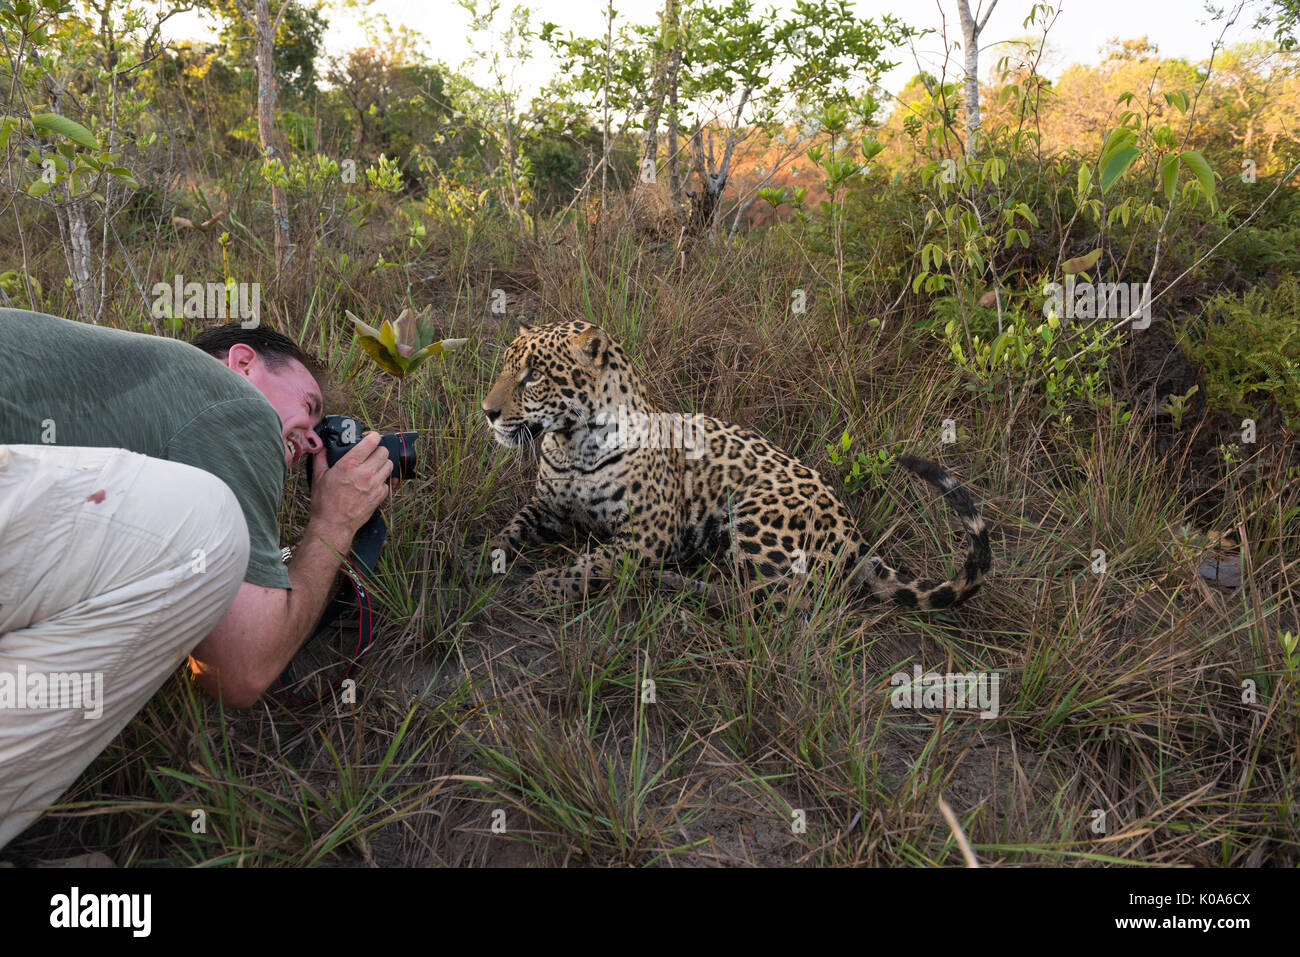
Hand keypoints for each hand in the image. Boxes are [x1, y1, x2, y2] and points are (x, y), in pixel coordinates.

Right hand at [308, 431, 393, 547]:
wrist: (333, 524)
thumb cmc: (324, 502)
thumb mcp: (318, 477)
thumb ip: (320, 459)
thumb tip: (320, 447)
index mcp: (349, 464)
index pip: (371, 442)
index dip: (374, 437)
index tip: (372, 437)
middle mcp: (364, 473)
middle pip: (384, 452)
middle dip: (378, 451)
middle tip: (372, 454)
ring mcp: (374, 485)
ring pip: (389, 465)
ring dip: (383, 464)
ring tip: (374, 468)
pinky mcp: (380, 496)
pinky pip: (388, 483)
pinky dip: (383, 481)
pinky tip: (373, 484)